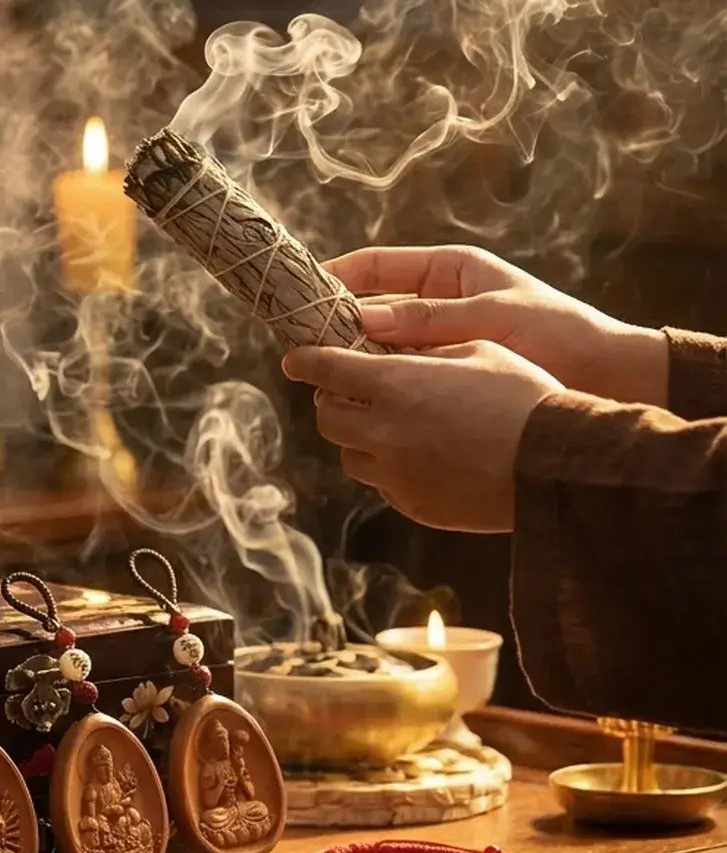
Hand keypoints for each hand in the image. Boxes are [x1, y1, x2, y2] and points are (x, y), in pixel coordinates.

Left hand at [283, 341, 562, 532]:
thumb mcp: (476, 348)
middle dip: (334, 401)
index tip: (294, 358)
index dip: (305, 361)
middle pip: (327, 418)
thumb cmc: (525, 395)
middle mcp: (383, 433)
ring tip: (391, 425)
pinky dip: (389, 467)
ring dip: (358, 438)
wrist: (558, 465)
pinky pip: (383, 484)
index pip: (324, 370)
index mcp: (394, 385)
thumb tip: (388, 346)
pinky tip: (421, 455)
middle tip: (353, 391)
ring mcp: (396, 475)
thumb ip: (422, 348)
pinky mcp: (414, 505)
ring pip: (350, 456)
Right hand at [329, 245, 667, 406]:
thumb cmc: (556, 332)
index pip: (378, 264)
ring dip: (354, 354)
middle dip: (336, 320)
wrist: (605, 376)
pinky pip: (402, 372)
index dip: (337, 274)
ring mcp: (440, 338)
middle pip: (372, 304)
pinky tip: (359, 395)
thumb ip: (428, 319)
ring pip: (382, 342)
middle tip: (299, 339)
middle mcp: (439, 301)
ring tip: (320, 371)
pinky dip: (380, 379)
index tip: (300, 291)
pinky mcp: (447, 372)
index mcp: (451, 270)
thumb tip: (362, 318)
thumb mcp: (491, 317)